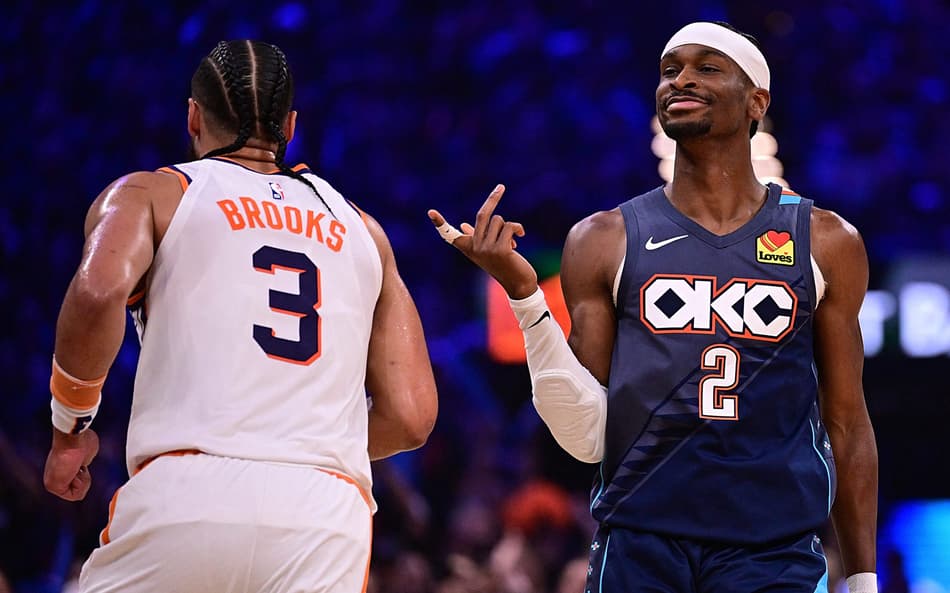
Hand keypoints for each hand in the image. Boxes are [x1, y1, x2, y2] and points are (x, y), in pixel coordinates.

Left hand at [44, 427, 98, 500]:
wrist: (73, 437)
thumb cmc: (81, 440)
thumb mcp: (87, 453)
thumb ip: (84, 462)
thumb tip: (83, 464)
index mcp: (60, 469)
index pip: (76, 484)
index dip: (85, 475)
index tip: (82, 463)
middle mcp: (54, 477)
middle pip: (78, 489)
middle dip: (85, 478)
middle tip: (80, 466)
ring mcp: (52, 483)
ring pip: (78, 494)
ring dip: (84, 480)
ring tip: (78, 467)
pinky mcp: (54, 487)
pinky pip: (76, 495)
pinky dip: (81, 484)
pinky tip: (75, 471)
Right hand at [428, 184, 538, 298]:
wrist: (518, 284)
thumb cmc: (503, 265)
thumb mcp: (487, 251)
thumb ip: (475, 237)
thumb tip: (462, 226)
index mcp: (468, 247)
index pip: (450, 234)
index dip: (440, 223)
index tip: (430, 212)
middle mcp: (475, 248)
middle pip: (482, 215)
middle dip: (493, 199)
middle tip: (500, 187)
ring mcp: (487, 249)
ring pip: (499, 221)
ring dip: (509, 228)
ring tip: (512, 241)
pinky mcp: (501, 250)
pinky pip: (509, 226)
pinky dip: (517, 229)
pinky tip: (520, 236)